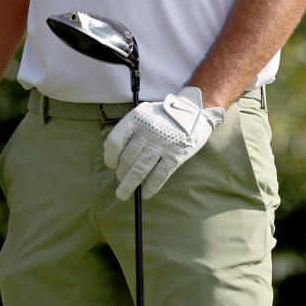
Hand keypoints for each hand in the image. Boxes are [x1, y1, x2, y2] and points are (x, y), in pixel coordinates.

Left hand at [103, 86, 225, 199]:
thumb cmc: (164, 114)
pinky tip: (145, 194)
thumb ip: (130, 129)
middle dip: (121, 173)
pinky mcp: (175, 156)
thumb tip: (113, 153)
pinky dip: (150, 187)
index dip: (110, 156)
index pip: (115, 141)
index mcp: (137, 118)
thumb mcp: (144, 113)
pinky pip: (159, 176)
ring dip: (129, 185)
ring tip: (123, 194)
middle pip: (127, 159)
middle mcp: (148, 131)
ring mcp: (162, 144)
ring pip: (140, 170)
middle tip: (121, 179)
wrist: (195, 111)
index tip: (111, 164)